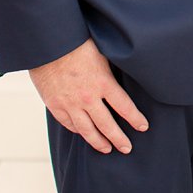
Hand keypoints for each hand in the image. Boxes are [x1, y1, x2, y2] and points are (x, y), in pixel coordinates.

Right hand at [29, 38, 148, 153]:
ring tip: (107, 149)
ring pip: (87, 130)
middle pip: (107, 124)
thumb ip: (111, 72)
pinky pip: (69, 123)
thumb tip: (125, 80)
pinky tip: (85, 134)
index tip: (143, 127)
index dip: (135, 119)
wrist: (49, 44)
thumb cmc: (78, 43)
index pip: (125, 107)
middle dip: (119, 138)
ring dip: (98, 141)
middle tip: (127, 148)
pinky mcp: (55, 105)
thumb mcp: (103, 54)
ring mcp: (69, 103)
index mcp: (103, 83)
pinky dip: (78, 131)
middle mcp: (87, 97)